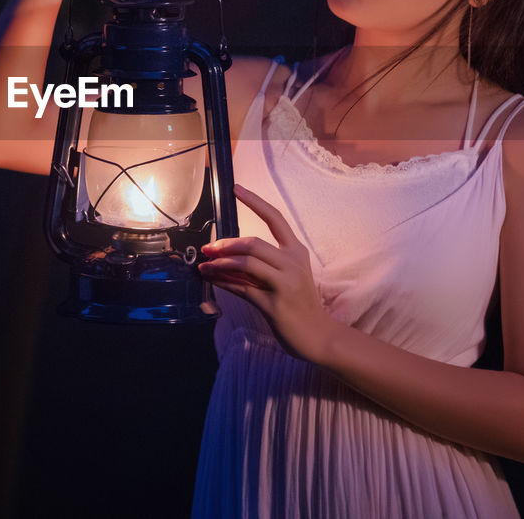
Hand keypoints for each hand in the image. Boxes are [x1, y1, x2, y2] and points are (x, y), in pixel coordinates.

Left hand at [198, 184, 334, 362]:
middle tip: (207, 248)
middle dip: (226, 244)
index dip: (255, 202)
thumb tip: (227, 255)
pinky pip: (242, 288)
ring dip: (220, 264)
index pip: (275, 219)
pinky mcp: (274, 304)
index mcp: (297, 251)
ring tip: (204, 266)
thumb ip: (262, 263)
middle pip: (253, 243)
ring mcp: (285, 283)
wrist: (318, 336)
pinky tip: (211, 280)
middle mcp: (292, 263)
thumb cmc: (300, 304)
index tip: (236, 188)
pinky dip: (223, 283)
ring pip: (246, 264)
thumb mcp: (287, 277)